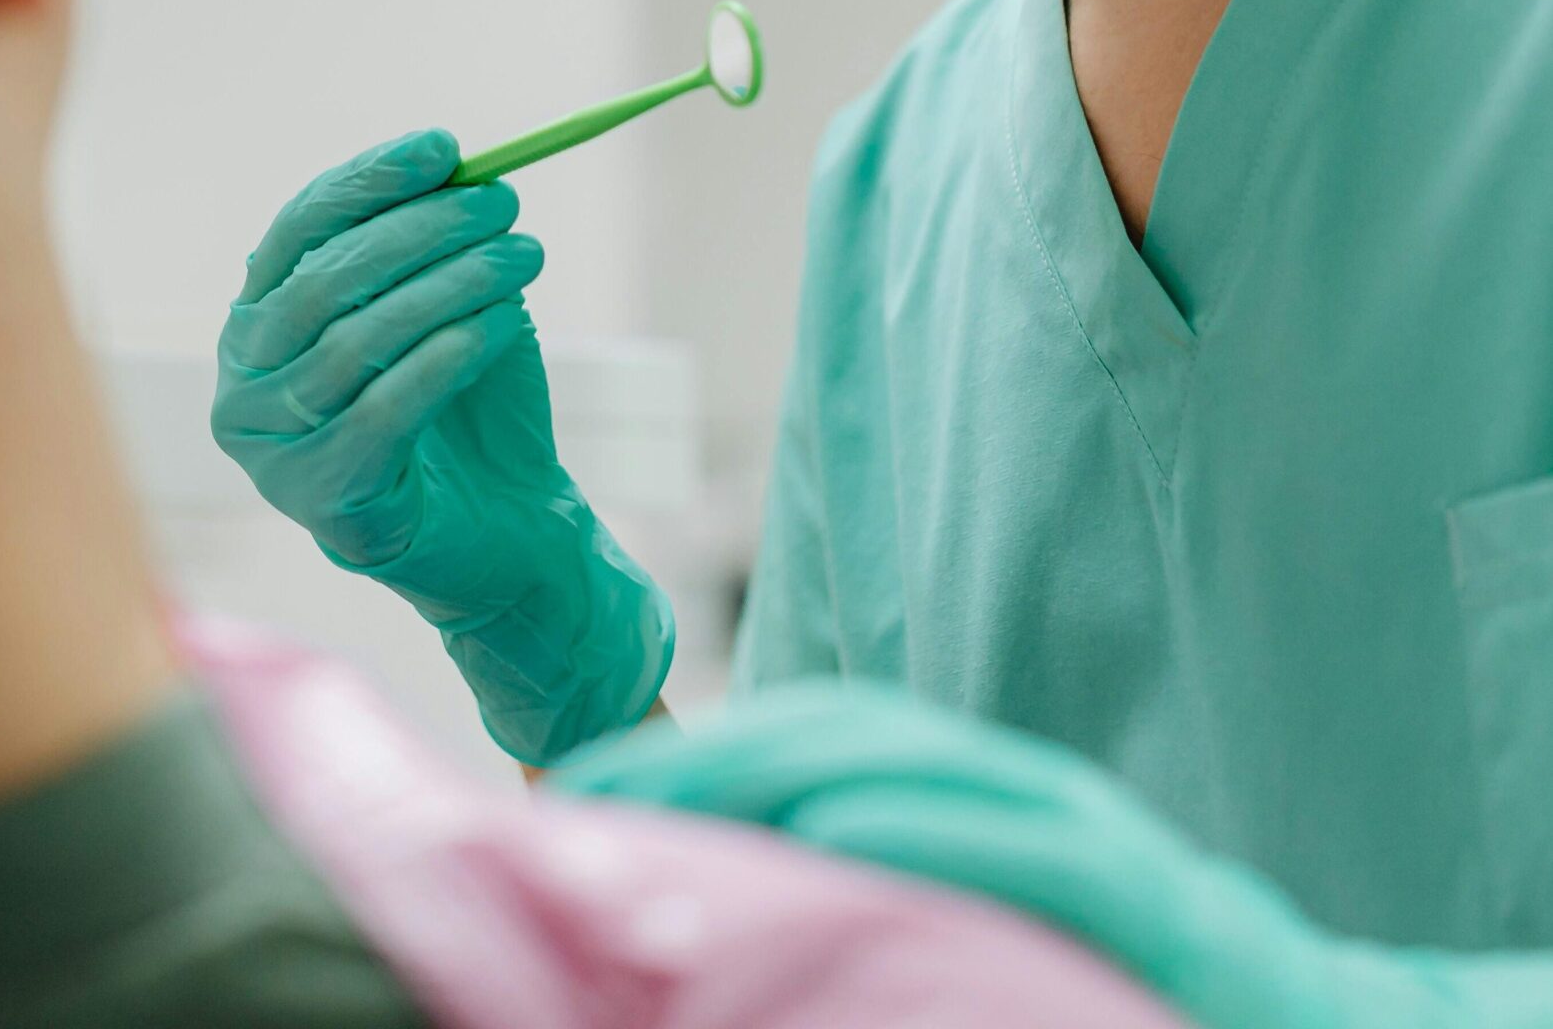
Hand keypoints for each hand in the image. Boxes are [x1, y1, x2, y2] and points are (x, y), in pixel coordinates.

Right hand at [213, 128, 673, 765]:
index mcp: (259, 321)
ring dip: (447, 285)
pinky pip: (381, 413)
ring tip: (521, 254)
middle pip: (324, 283)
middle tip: (500, 201)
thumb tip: (449, 159)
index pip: (298, 229)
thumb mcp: (446, 301)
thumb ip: (430, 240)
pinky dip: (442, 358)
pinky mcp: (325, 502)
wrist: (508, 523)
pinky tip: (496, 322)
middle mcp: (245, 383)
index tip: (444, 146)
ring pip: (354, 343)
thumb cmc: (467, 400)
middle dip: (420, 229)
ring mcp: (274, 451)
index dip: (369, 181)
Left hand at [557, 682, 1474, 1028]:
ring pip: (922, 766)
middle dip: (712, 750)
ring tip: (673, 798)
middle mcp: (1022, 800)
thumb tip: (739, 928)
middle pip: (846, 737)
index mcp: (977, 808)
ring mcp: (1086, 838)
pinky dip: (930, 829)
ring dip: (784, 770)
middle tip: (587, 792)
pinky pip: (1029, 849)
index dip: (705, 752)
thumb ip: (887, 923)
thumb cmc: (1133, 1000)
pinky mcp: (1151, 900)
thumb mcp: (983, 953)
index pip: (822, 747)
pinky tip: (839, 836)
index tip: (586, 793)